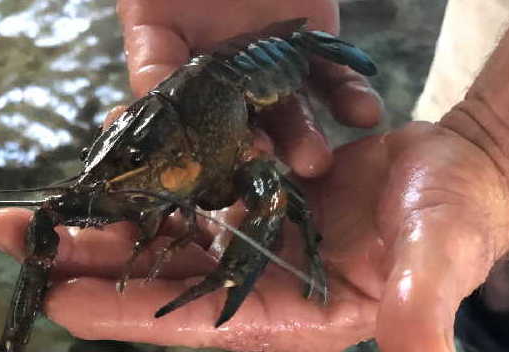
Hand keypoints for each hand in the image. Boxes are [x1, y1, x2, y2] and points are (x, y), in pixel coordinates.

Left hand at [0, 121, 508, 351]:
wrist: (457, 176)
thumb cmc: (453, 218)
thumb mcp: (439, 257)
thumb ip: (421, 310)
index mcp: (290, 314)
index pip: (191, 321)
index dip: (125, 313)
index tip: (57, 300)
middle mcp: (257, 288)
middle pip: (156, 281)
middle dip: (85, 264)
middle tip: (13, 242)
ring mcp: (250, 248)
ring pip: (159, 240)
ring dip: (100, 225)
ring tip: (37, 213)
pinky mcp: (251, 209)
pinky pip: (184, 202)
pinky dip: (143, 191)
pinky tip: (104, 175)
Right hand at [116, 0, 381, 176]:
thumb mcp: (154, 18)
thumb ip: (154, 64)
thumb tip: (143, 117)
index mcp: (195, 90)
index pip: (203, 132)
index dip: (215, 154)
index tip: (225, 176)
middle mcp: (237, 90)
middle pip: (254, 131)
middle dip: (267, 155)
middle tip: (271, 174)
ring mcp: (278, 72)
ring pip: (296, 114)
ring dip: (308, 139)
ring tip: (318, 162)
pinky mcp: (316, 50)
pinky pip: (338, 78)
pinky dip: (353, 98)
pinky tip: (366, 116)